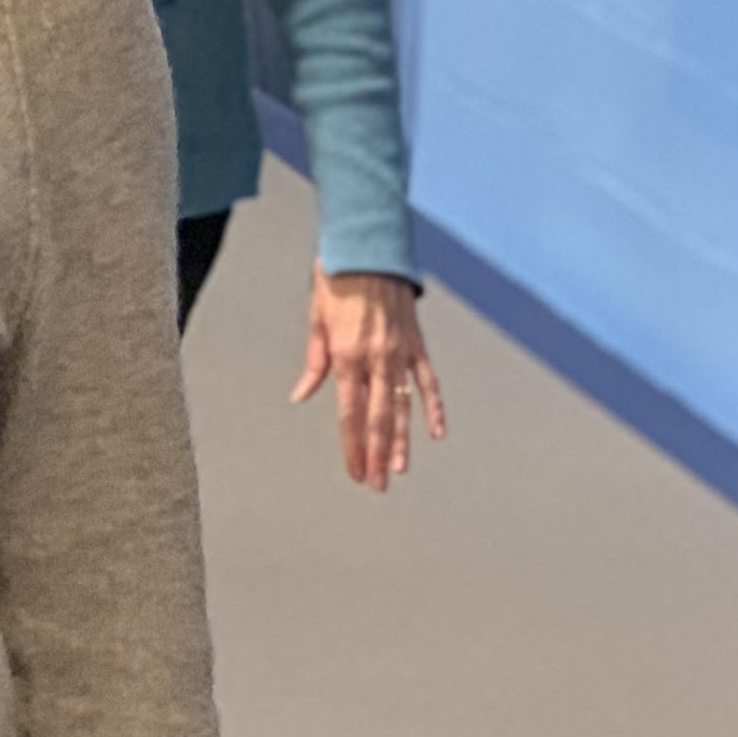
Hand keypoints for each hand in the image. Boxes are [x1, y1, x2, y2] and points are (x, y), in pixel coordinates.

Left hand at [291, 267, 447, 490]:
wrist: (368, 251)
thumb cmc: (335, 284)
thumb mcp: (316, 321)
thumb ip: (314, 364)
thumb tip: (301, 395)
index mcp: (346, 357)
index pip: (349, 414)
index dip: (352, 446)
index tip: (354, 472)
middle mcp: (375, 360)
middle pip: (377, 419)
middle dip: (376, 455)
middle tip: (376, 485)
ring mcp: (401, 354)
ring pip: (403, 407)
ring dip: (402, 441)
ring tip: (398, 470)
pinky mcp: (418, 346)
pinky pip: (429, 382)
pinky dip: (434, 407)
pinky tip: (436, 432)